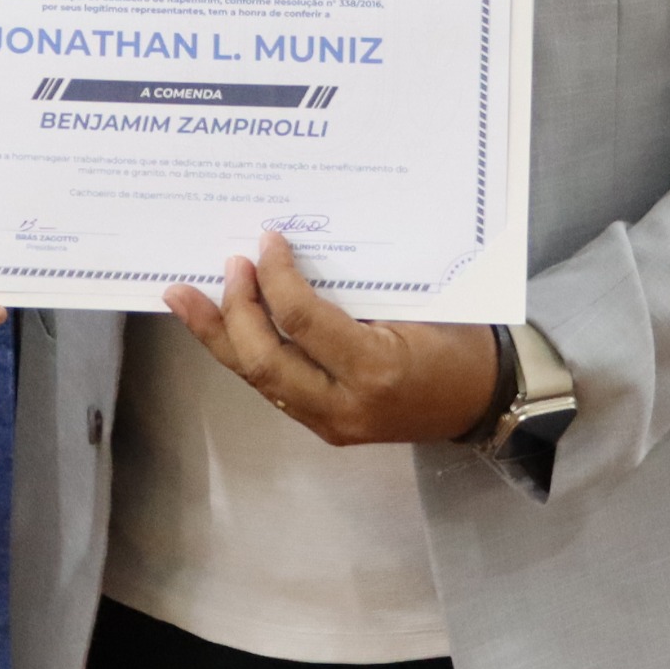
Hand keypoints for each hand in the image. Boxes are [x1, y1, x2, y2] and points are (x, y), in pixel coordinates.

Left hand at [162, 230, 499, 444]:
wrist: (486, 401)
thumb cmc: (461, 343)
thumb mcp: (417, 306)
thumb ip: (355, 291)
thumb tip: (295, 255)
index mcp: (374, 368)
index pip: (301, 320)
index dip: (276, 277)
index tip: (268, 241)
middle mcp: (344, 405)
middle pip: (263, 360)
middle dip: (234, 310)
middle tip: (226, 265)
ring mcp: (331, 424)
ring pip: (257, 380)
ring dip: (219, 336)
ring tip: (183, 299)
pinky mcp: (325, 427)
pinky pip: (274, 388)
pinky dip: (244, 355)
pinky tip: (222, 329)